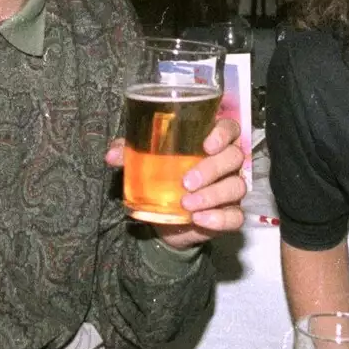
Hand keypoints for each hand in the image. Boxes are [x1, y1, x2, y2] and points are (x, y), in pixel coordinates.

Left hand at [106, 116, 246, 249]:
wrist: (165, 218)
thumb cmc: (161, 178)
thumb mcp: (144, 164)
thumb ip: (130, 155)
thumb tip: (112, 155)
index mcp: (211, 143)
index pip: (229, 128)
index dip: (223, 134)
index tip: (207, 145)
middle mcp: (226, 164)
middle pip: (234, 157)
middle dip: (212, 169)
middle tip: (186, 182)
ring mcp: (230, 188)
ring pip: (236, 186)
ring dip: (212, 195)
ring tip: (186, 204)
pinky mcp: (229, 214)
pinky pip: (235, 216)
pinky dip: (219, 218)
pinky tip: (200, 219)